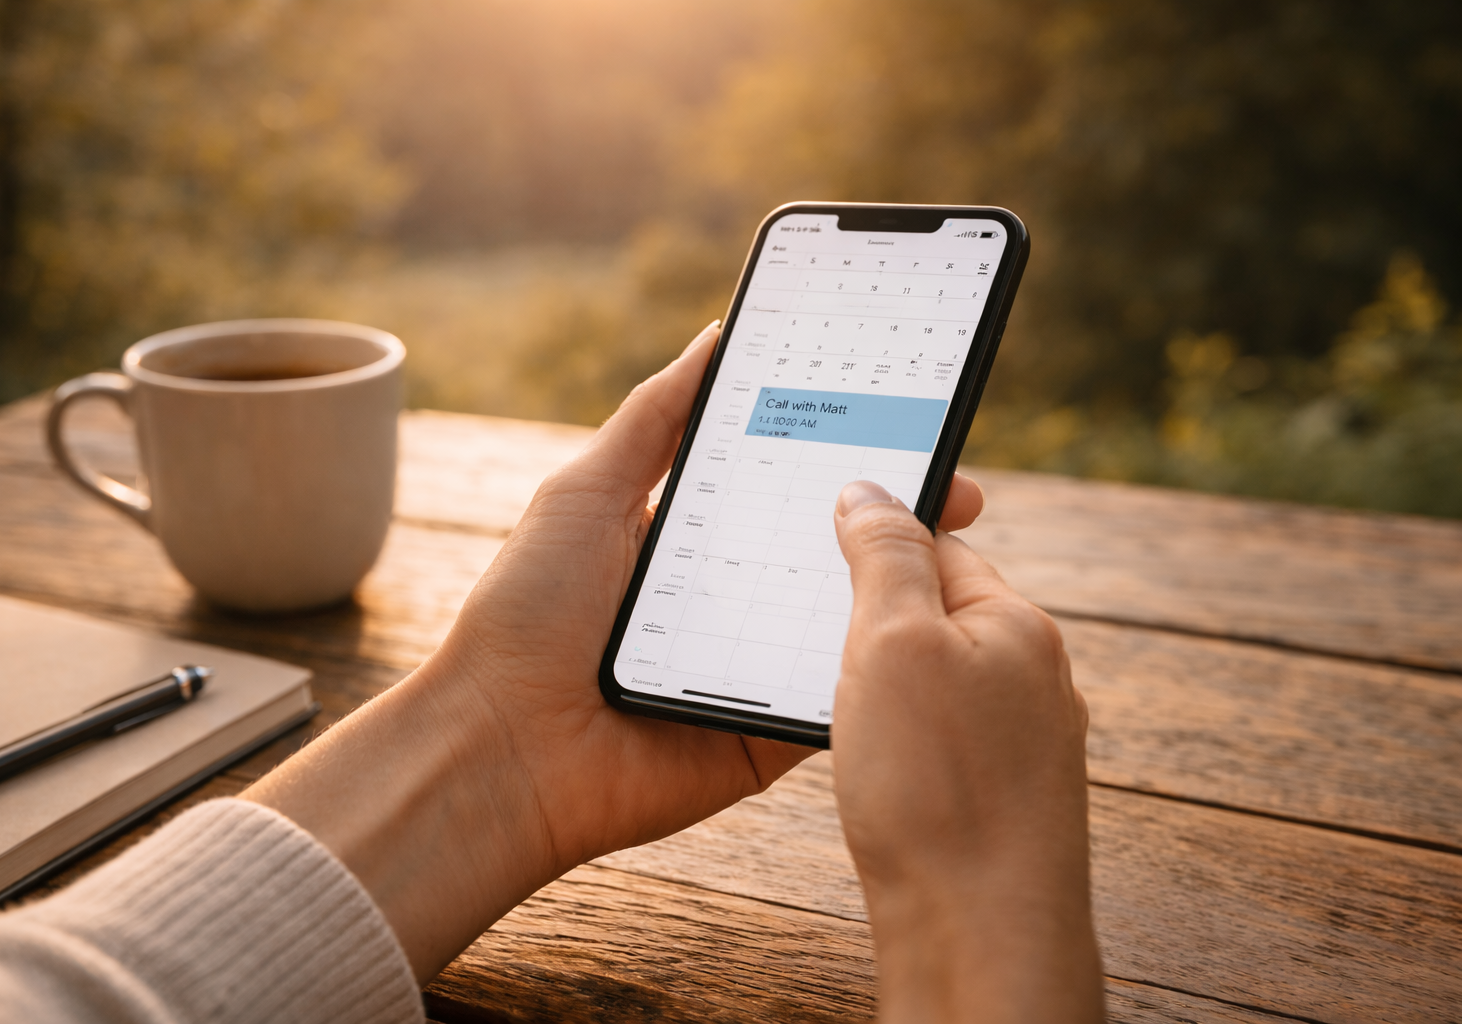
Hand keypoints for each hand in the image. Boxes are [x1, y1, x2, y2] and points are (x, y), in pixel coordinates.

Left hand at [244, 321, 983, 979]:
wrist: (503, 748)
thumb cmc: (528, 612)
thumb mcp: (586, 490)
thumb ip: (655, 419)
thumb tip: (716, 336)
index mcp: (698, 540)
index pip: (788, 485)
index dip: (845, 452)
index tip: (906, 415)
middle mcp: (738, 599)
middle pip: (833, 548)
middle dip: (898, 515)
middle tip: (959, 483)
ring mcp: (760, 668)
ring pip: (849, 618)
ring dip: (902, 584)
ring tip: (956, 542)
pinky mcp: (772, 734)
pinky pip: (839, 693)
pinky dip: (876, 663)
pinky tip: (918, 624)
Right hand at [830, 480, 1103, 1022]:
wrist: (981, 937)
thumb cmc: (937, 790)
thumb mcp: (894, 644)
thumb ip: (884, 556)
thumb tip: (870, 490)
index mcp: (1016, 624)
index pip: (938, 545)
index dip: (872, 541)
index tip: (814, 542)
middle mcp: (1033, 677)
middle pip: (936, 614)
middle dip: (871, 620)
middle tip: (806, 635)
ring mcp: (1024, 743)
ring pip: (935, 682)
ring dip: (882, 685)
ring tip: (835, 709)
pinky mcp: (1004, 799)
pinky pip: (940, 741)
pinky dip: (898, 741)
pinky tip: (873, 769)